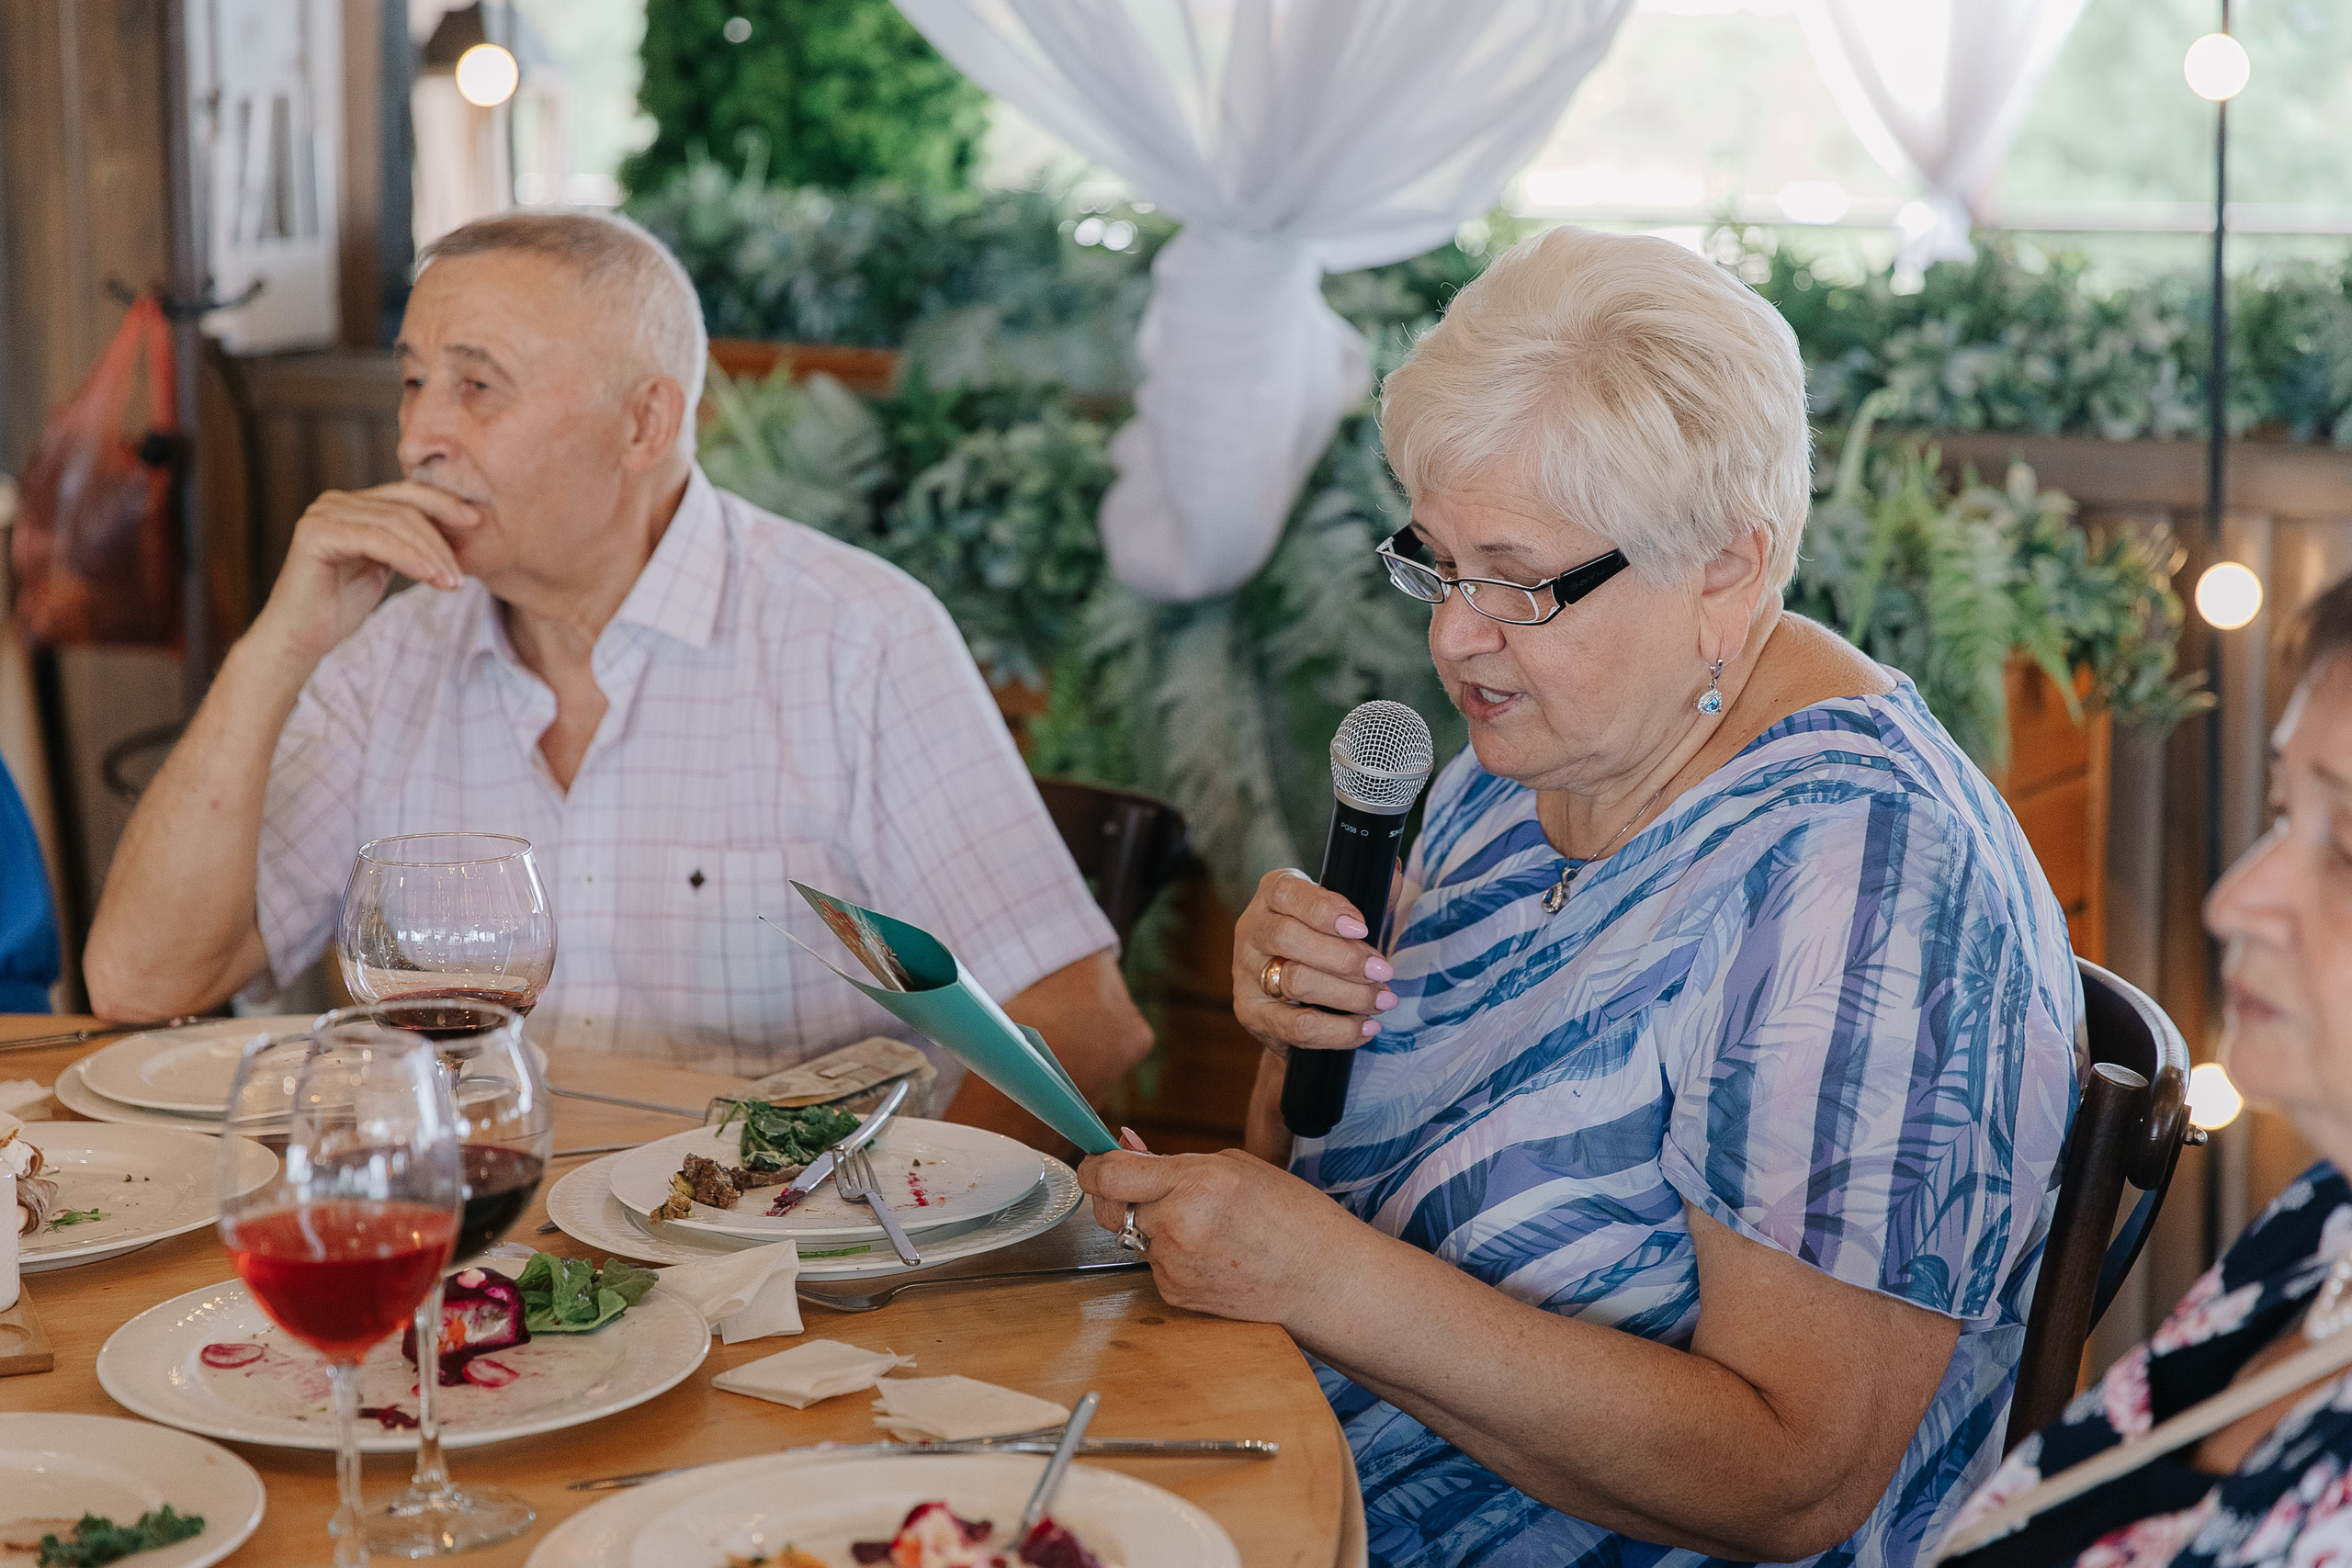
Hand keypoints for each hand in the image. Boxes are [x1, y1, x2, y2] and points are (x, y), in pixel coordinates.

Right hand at [251, 482, 481, 662]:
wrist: (301, 638)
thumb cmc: (341, 606)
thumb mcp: (384, 567)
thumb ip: (407, 543)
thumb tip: (453, 530)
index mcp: (353, 505)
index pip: (407, 495)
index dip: (444, 504)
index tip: (476, 522)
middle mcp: (336, 501)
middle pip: (404, 507)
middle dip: (441, 538)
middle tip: (464, 571)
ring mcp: (323, 514)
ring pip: (394, 523)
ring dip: (430, 553)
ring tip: (452, 582)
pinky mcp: (315, 533)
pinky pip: (375, 539)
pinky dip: (408, 557)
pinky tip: (430, 577)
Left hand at [1079, 1146, 1353, 1325]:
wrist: (1323, 1281)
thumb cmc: (1293, 1216)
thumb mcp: (1237, 1167)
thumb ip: (1174, 1161)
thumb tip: (1124, 1146)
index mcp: (1196, 1184)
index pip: (1110, 1175)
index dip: (1093, 1166)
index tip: (1094, 1162)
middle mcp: (1178, 1226)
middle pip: (1110, 1208)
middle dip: (1118, 1195)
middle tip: (1145, 1189)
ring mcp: (1175, 1265)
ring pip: (1134, 1235)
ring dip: (1153, 1225)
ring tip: (1204, 1225)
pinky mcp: (1176, 1294)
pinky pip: (1154, 1263)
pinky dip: (1171, 1253)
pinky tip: (1211, 1252)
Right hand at [1232, 867, 1397, 1054]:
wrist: (1299, 1003)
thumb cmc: (1329, 947)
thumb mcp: (1350, 920)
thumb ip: (1372, 898)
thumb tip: (1392, 872)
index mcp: (1274, 894)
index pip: (1288, 894)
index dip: (1325, 909)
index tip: (1362, 926)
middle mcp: (1251, 928)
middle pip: (1288, 937)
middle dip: (1344, 957)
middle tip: (1384, 971)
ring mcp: (1245, 972)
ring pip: (1294, 981)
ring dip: (1348, 994)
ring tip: (1382, 1000)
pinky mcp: (1251, 1013)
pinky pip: (1296, 1026)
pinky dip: (1338, 1030)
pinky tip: (1364, 1028)